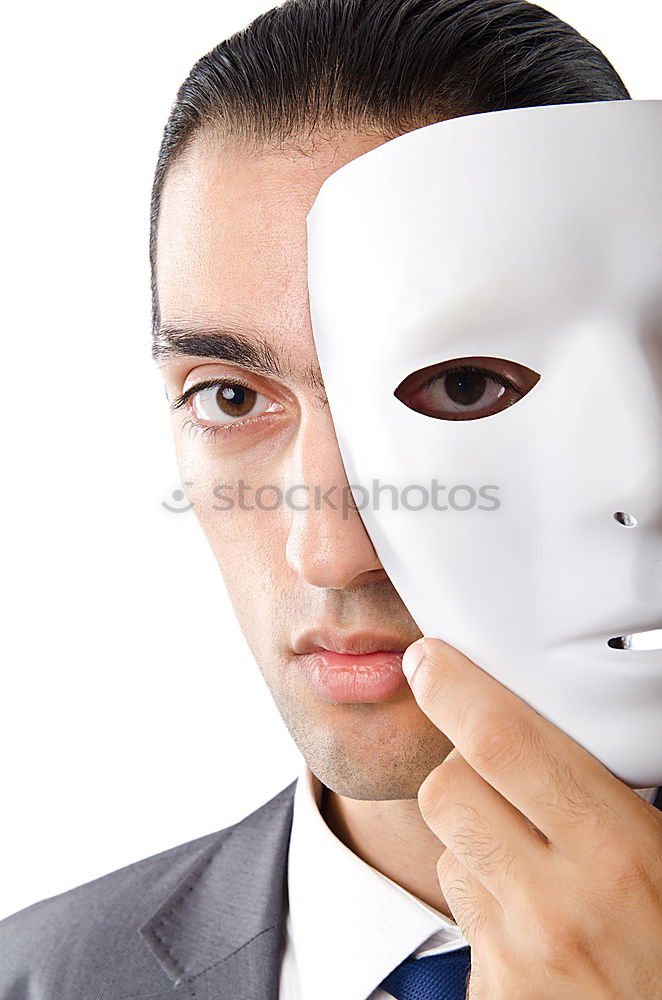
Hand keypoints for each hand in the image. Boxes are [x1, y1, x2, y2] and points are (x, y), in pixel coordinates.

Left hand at [402, 637, 661, 998]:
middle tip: (500, 778)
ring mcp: (519, 957)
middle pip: (447, 789)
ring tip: (538, 869)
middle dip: (461, 769)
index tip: (430, 662)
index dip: (456, 689)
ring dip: (476, 845)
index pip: (504, 742)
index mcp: (617, 851)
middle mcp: (557, 905)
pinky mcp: (493, 995)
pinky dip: (487, 908)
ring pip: (448, 853)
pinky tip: (536, 926)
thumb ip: (617, 789)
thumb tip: (575, 720)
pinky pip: (462, 918)